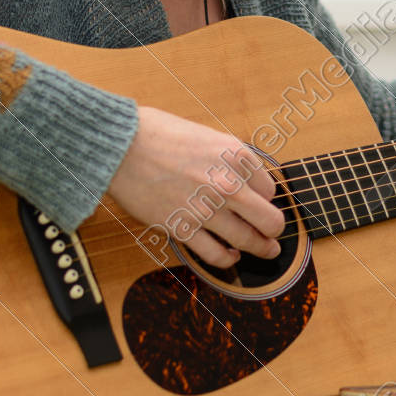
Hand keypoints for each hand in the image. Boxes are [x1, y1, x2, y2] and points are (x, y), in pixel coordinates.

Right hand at [106, 106, 283, 266]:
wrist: (121, 147)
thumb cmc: (158, 135)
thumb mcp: (208, 136)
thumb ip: (230, 160)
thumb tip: (246, 182)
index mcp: (237, 156)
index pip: (270, 189)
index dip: (265, 198)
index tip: (259, 203)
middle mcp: (228, 184)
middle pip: (271, 220)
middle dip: (275, 230)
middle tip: (273, 234)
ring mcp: (206, 209)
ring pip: (249, 241)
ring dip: (261, 249)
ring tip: (265, 250)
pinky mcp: (183, 229)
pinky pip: (216, 255)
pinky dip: (228, 259)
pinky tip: (231, 256)